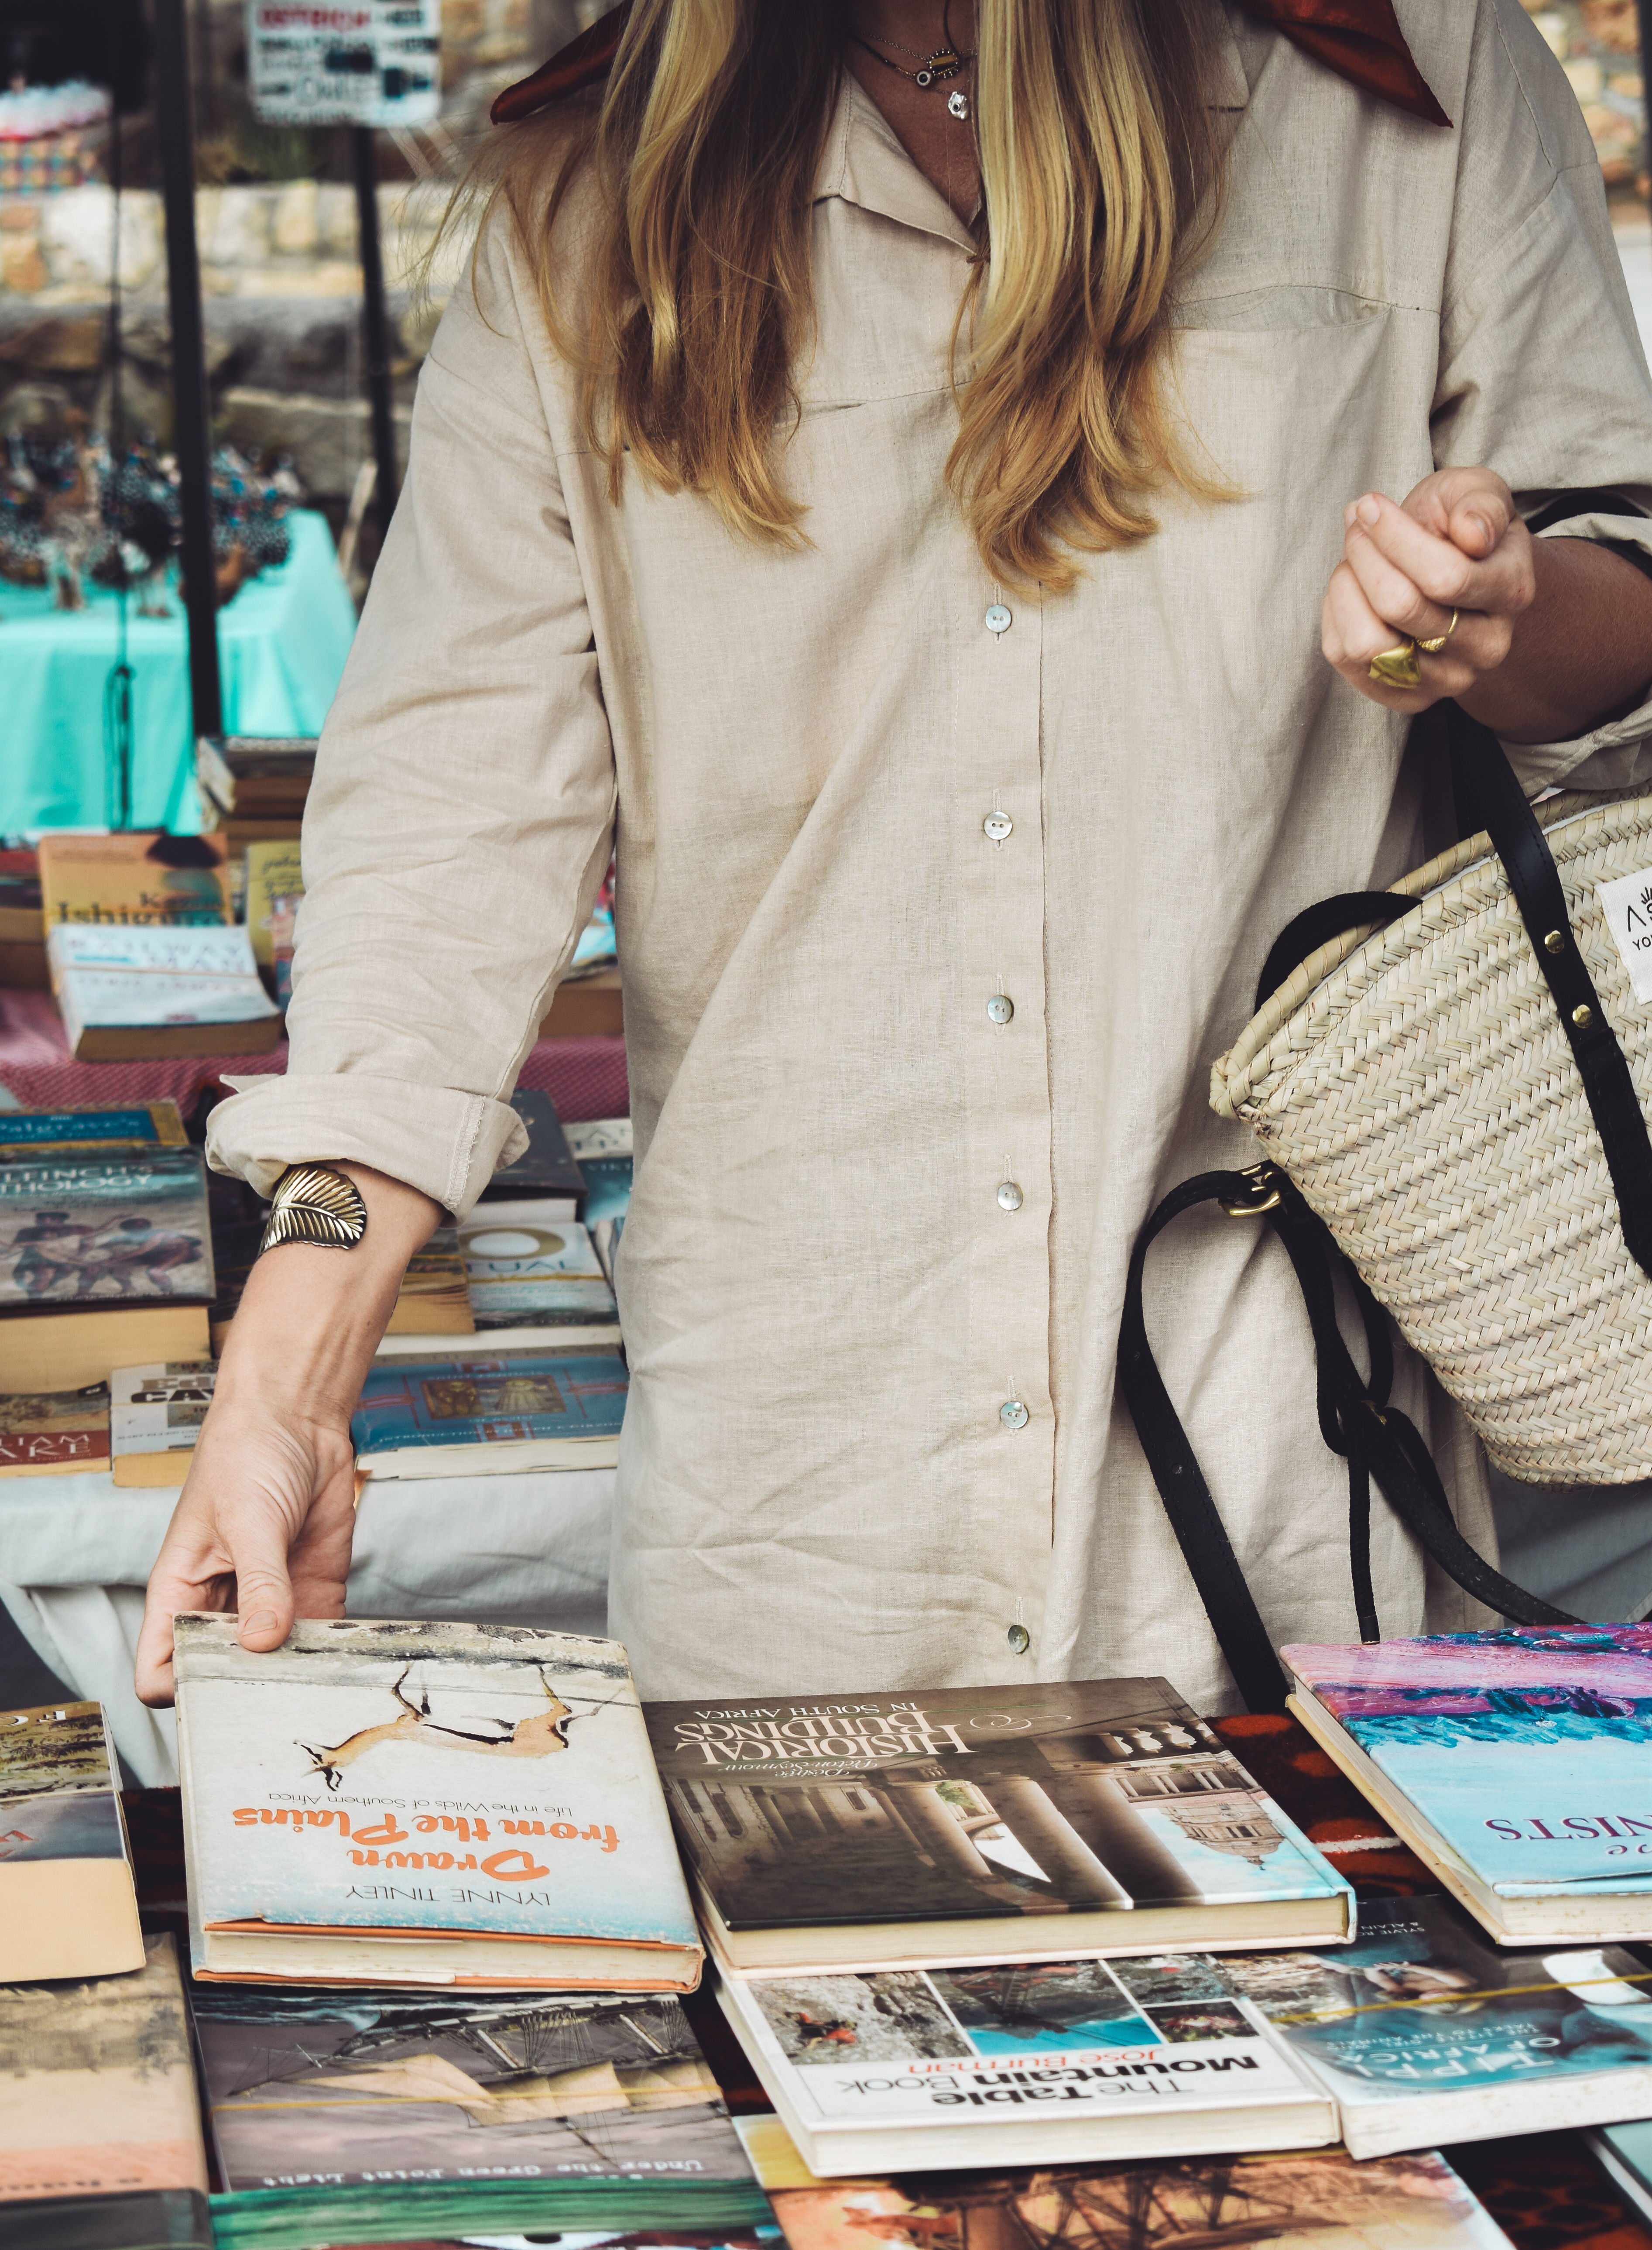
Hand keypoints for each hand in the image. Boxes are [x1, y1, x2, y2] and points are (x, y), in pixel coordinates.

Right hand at [132, 1160, 438, 1706]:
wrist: (299, 1415)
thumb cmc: (246, 1453)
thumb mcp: (248, 1519)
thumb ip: (259, 1582)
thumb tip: (264, 1642)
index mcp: (180, 1593)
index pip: (161, 1669)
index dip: (182, 1693)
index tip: (220, 1700)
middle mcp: (222, 1605)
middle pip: (222, 1675)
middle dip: (248, 1693)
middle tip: (284, 1708)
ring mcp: (270, 1601)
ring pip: (277, 1663)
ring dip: (298, 1676)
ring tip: (325, 1691)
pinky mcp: (314, 1589)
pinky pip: (322, 1635)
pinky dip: (336, 1650)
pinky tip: (354, 1660)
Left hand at [1322, 466, 1535, 714]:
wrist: (1459, 577)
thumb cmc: (1460, 529)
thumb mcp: (1478, 493)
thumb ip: (1481, 504)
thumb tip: (1472, 534)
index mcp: (1511, 592)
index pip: (1444, 577)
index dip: (1394, 537)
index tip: (1369, 505)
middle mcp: (1487, 647)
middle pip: (1400, 607)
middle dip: (1364, 555)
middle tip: (1357, 527)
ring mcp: (1448, 679)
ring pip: (1368, 644)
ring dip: (1345, 590)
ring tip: (1352, 561)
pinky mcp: (1406, 698)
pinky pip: (1345, 658)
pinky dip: (1335, 615)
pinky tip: (1350, 591)